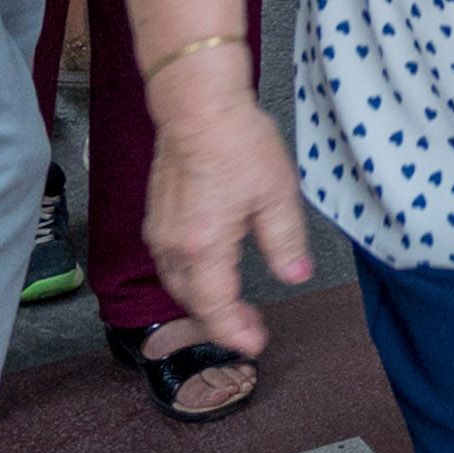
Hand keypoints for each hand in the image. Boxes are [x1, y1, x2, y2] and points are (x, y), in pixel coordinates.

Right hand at [143, 86, 308, 359]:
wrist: (197, 108)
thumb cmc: (238, 145)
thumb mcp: (277, 196)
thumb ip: (285, 243)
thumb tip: (295, 277)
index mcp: (204, 246)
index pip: (215, 307)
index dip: (235, 332)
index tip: (255, 344)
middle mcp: (174, 246)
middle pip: (193, 300)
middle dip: (221, 321)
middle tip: (251, 329)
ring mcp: (160, 232)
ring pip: (178, 284)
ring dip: (205, 301)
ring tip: (235, 307)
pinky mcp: (157, 218)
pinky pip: (171, 263)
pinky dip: (192, 279)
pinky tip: (213, 273)